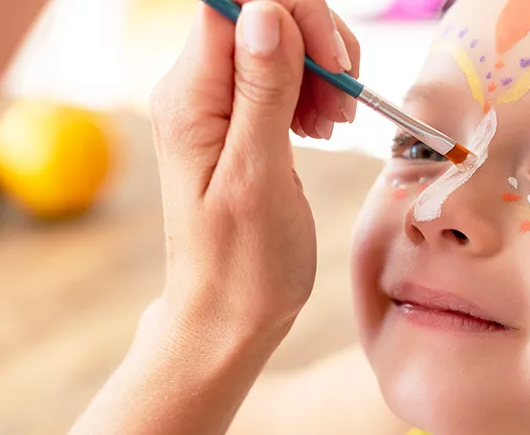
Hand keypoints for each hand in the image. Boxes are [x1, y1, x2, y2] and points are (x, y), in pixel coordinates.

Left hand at [150, 0, 359, 336]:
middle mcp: (193, 87)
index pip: (237, 3)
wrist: (226, 315)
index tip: (333, 65)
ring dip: (322, 66)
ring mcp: (214, 99)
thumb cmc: (242, 264)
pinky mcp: (237, 114)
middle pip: (263, 12)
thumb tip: (266, 11)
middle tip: (340, 107)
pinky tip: (321, 127)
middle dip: (316, 41)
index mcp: (189, 96)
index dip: (294, 14)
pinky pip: (281, 68)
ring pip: (279, 35)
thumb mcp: (258, 178)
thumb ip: (262, 92)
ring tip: (333, 124)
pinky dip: (315, 86)